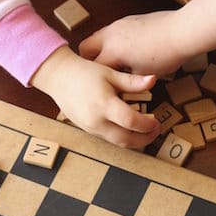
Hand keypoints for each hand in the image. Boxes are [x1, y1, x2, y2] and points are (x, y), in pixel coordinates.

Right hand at [31, 46, 160, 147]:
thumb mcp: (110, 73)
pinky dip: (122, 136)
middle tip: (156, 131)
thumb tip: (153, 80)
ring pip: (117, 142)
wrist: (58, 77)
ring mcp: (90, 128)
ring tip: (146, 131)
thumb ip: (132, 81)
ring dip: (134, 140)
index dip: (147, 125)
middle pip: (125, 139)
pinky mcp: (87, 130)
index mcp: (104, 105)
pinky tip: (129, 128)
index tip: (156, 121)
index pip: (131, 121)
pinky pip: (108, 138)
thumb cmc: (84, 72)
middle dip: (144, 139)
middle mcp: (96, 120)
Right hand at [80, 9, 183, 77]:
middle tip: (100, 72)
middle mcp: (111, 34)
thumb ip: (128, 80)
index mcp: (112, 50)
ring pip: (100, 36)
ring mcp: (120, 23)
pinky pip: (113, 31)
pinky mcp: (130, 19)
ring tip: (115, 62)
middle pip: (87, 46)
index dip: (95, 79)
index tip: (97, 85)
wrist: (182, 30)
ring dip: (102, 49)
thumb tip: (122, 86)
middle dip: (90, 60)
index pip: (93, 67)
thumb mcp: (143, 74)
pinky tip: (129, 50)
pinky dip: (114, 41)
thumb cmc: (164, 55)